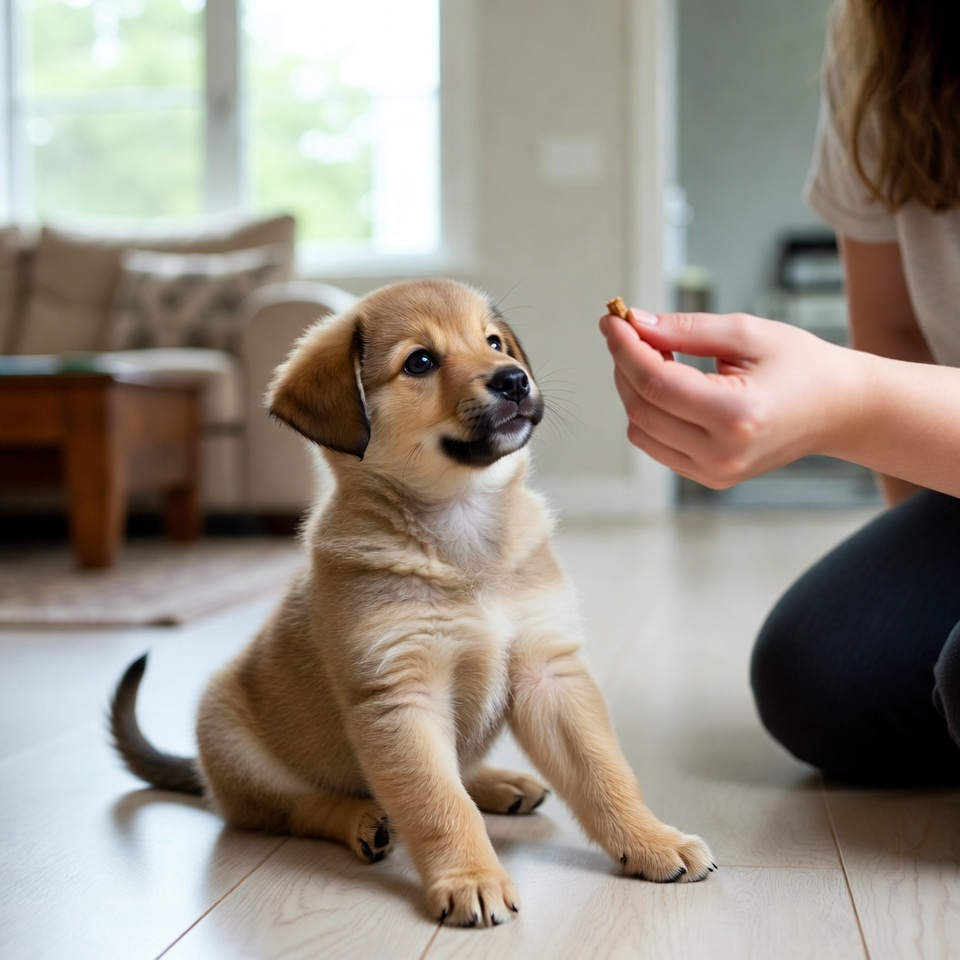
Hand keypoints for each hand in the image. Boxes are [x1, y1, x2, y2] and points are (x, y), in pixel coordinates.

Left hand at [598, 308, 860, 488]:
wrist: (840, 410)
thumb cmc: (802, 365)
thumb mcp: (747, 333)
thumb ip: (686, 330)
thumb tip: (634, 323)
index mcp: (737, 414)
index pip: (656, 382)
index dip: (625, 348)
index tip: (613, 320)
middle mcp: (723, 453)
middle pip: (641, 407)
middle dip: (625, 364)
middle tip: (630, 331)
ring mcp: (715, 472)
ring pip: (640, 429)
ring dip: (633, 389)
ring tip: (654, 356)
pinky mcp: (709, 478)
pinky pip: (655, 445)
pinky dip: (648, 412)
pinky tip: (665, 385)